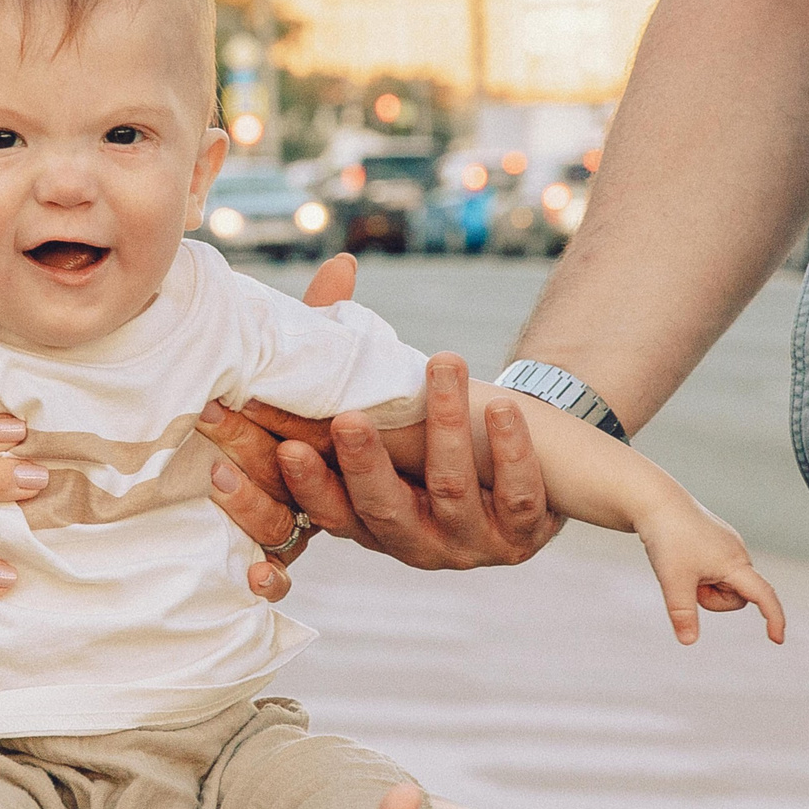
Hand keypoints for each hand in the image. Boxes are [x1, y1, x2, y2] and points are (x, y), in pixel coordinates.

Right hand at [199, 252, 562, 584]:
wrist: (514, 483)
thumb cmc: (425, 437)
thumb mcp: (382, 408)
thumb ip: (349, 350)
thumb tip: (341, 266)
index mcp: (361, 519)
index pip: (320, 511)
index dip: (304, 486)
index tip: (286, 448)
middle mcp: (409, 542)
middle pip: (379, 510)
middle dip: (363, 464)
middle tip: (351, 419)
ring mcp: (466, 542)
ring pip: (451, 489)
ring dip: (446, 425)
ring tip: (445, 362)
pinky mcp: (522, 533)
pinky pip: (517, 494)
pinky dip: (511, 450)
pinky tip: (504, 406)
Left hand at [633, 498, 784, 646]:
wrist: (655, 501)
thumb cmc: (667, 538)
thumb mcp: (672, 580)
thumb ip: (682, 613)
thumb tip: (688, 642)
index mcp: (735, 563)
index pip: (763, 596)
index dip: (773, 618)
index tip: (777, 640)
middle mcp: (738, 553)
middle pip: (735, 598)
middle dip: (711, 599)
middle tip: (686, 580)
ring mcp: (728, 546)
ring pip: (722, 585)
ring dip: (704, 586)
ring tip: (682, 564)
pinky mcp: (717, 541)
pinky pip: (714, 571)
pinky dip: (699, 574)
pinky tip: (683, 555)